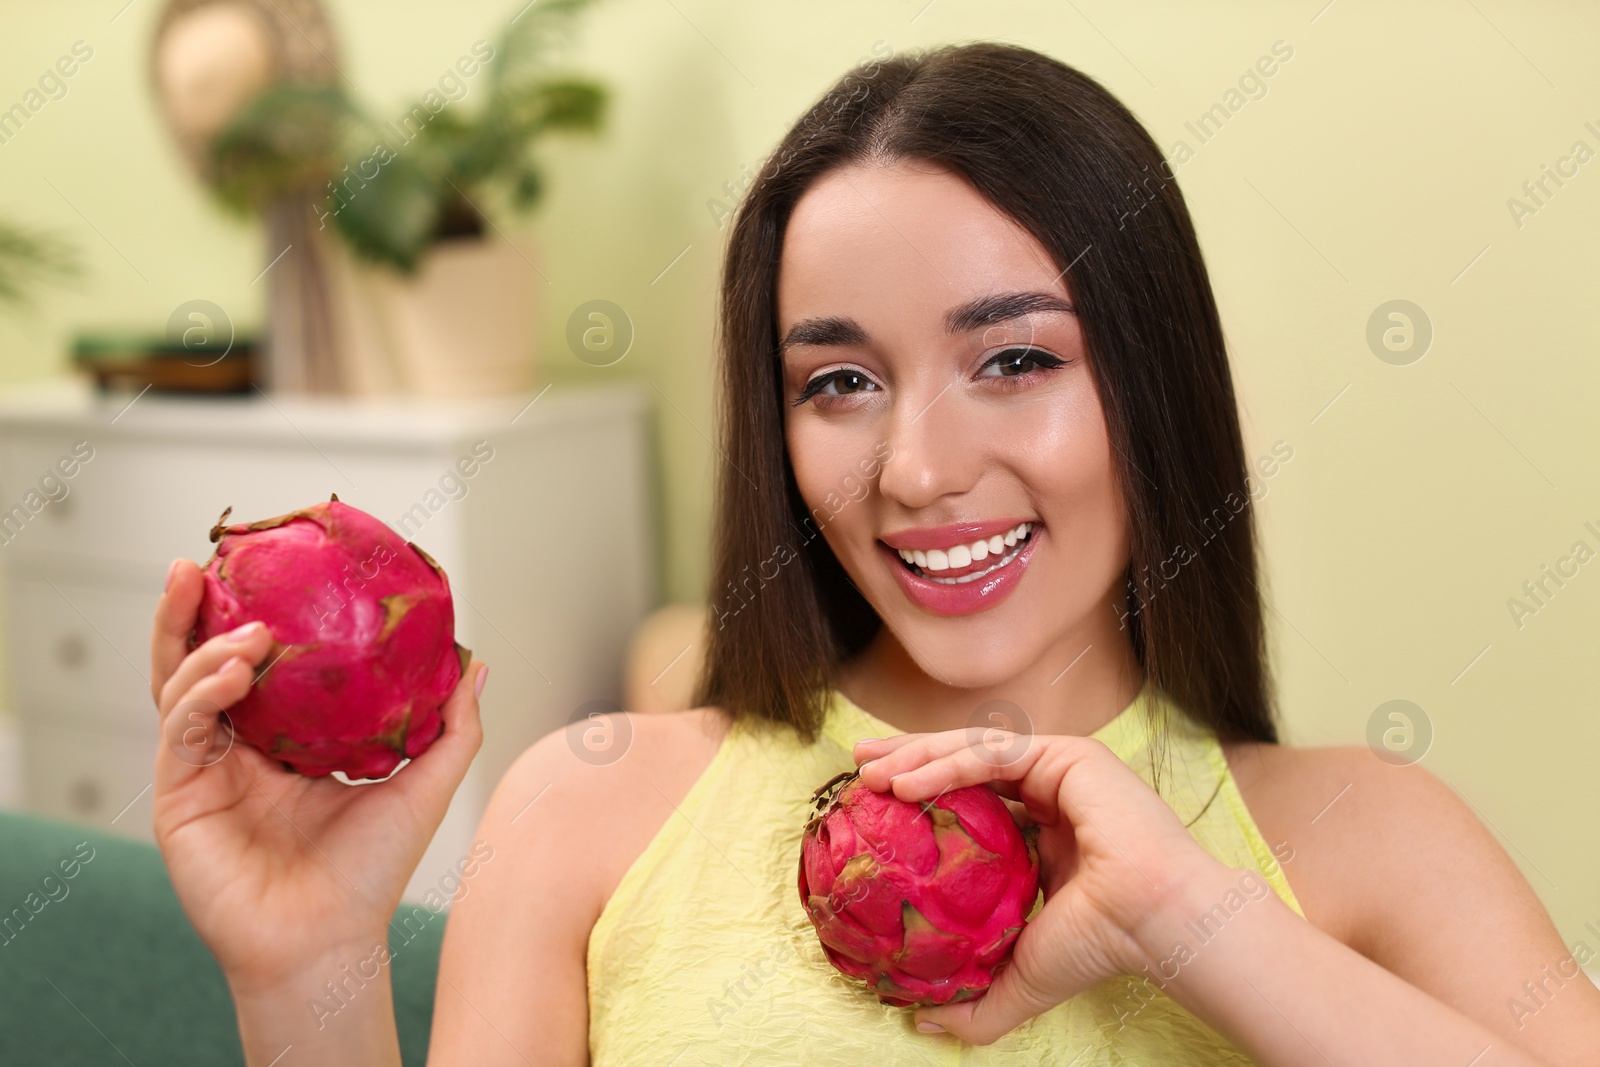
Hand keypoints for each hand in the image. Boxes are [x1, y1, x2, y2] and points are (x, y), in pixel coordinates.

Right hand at [149, 558, 486, 995]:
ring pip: (179, 685)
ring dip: (205, 646)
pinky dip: (203, 691)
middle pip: (196, 662)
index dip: (247, 613)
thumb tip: (477, 661)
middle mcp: (235, 748)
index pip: (253, 662)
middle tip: (200, 562)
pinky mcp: (178, 795)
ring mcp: (201, 769)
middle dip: (188, 611)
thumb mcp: (424, 782)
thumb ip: (451, 724)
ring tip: (248, 628)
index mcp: (280, 741)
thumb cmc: (371, 871)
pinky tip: (235, 669)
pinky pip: (180, 727)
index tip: (263, 564)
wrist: (331, 939)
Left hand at [852, 727, 1223, 1044]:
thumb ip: (977, 1000)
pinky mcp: (1068, 754)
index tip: (874, 800)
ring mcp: (1059, 769)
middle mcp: (1049, 793)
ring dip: (917, 755)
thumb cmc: (1099, 945)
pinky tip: (907, 781)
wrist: (1153, 923)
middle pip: (964, 763)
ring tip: (870, 771)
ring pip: (974, 750)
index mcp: (1042, 831)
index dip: (922, 792)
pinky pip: (994, 753)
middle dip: (907, 758)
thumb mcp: (1021, 978)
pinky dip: (947, 763)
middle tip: (859, 765)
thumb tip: (923, 1022)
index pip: (970, 799)